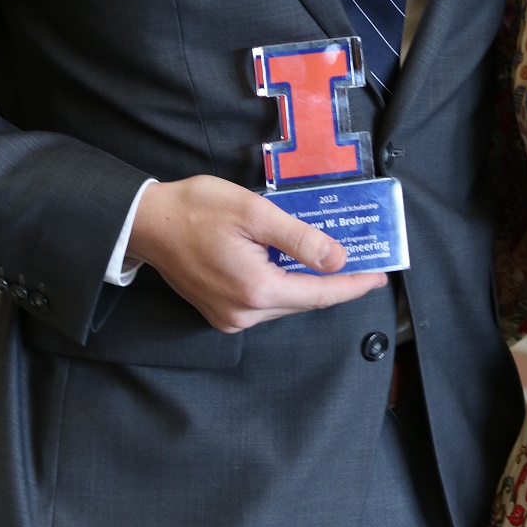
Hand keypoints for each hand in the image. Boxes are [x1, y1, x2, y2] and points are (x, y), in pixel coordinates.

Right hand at [129, 175, 386, 332]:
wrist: (147, 223)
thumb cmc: (196, 209)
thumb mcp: (255, 212)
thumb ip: (299, 239)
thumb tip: (338, 259)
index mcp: (257, 289)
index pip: (320, 294)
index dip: (353, 285)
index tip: (380, 276)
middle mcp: (245, 313)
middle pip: (305, 302)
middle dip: (335, 284)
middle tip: (364, 264)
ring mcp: (230, 318)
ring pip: (286, 304)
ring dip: (310, 285)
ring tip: (335, 263)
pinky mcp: (220, 313)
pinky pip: (265, 304)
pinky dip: (285, 287)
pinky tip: (296, 267)